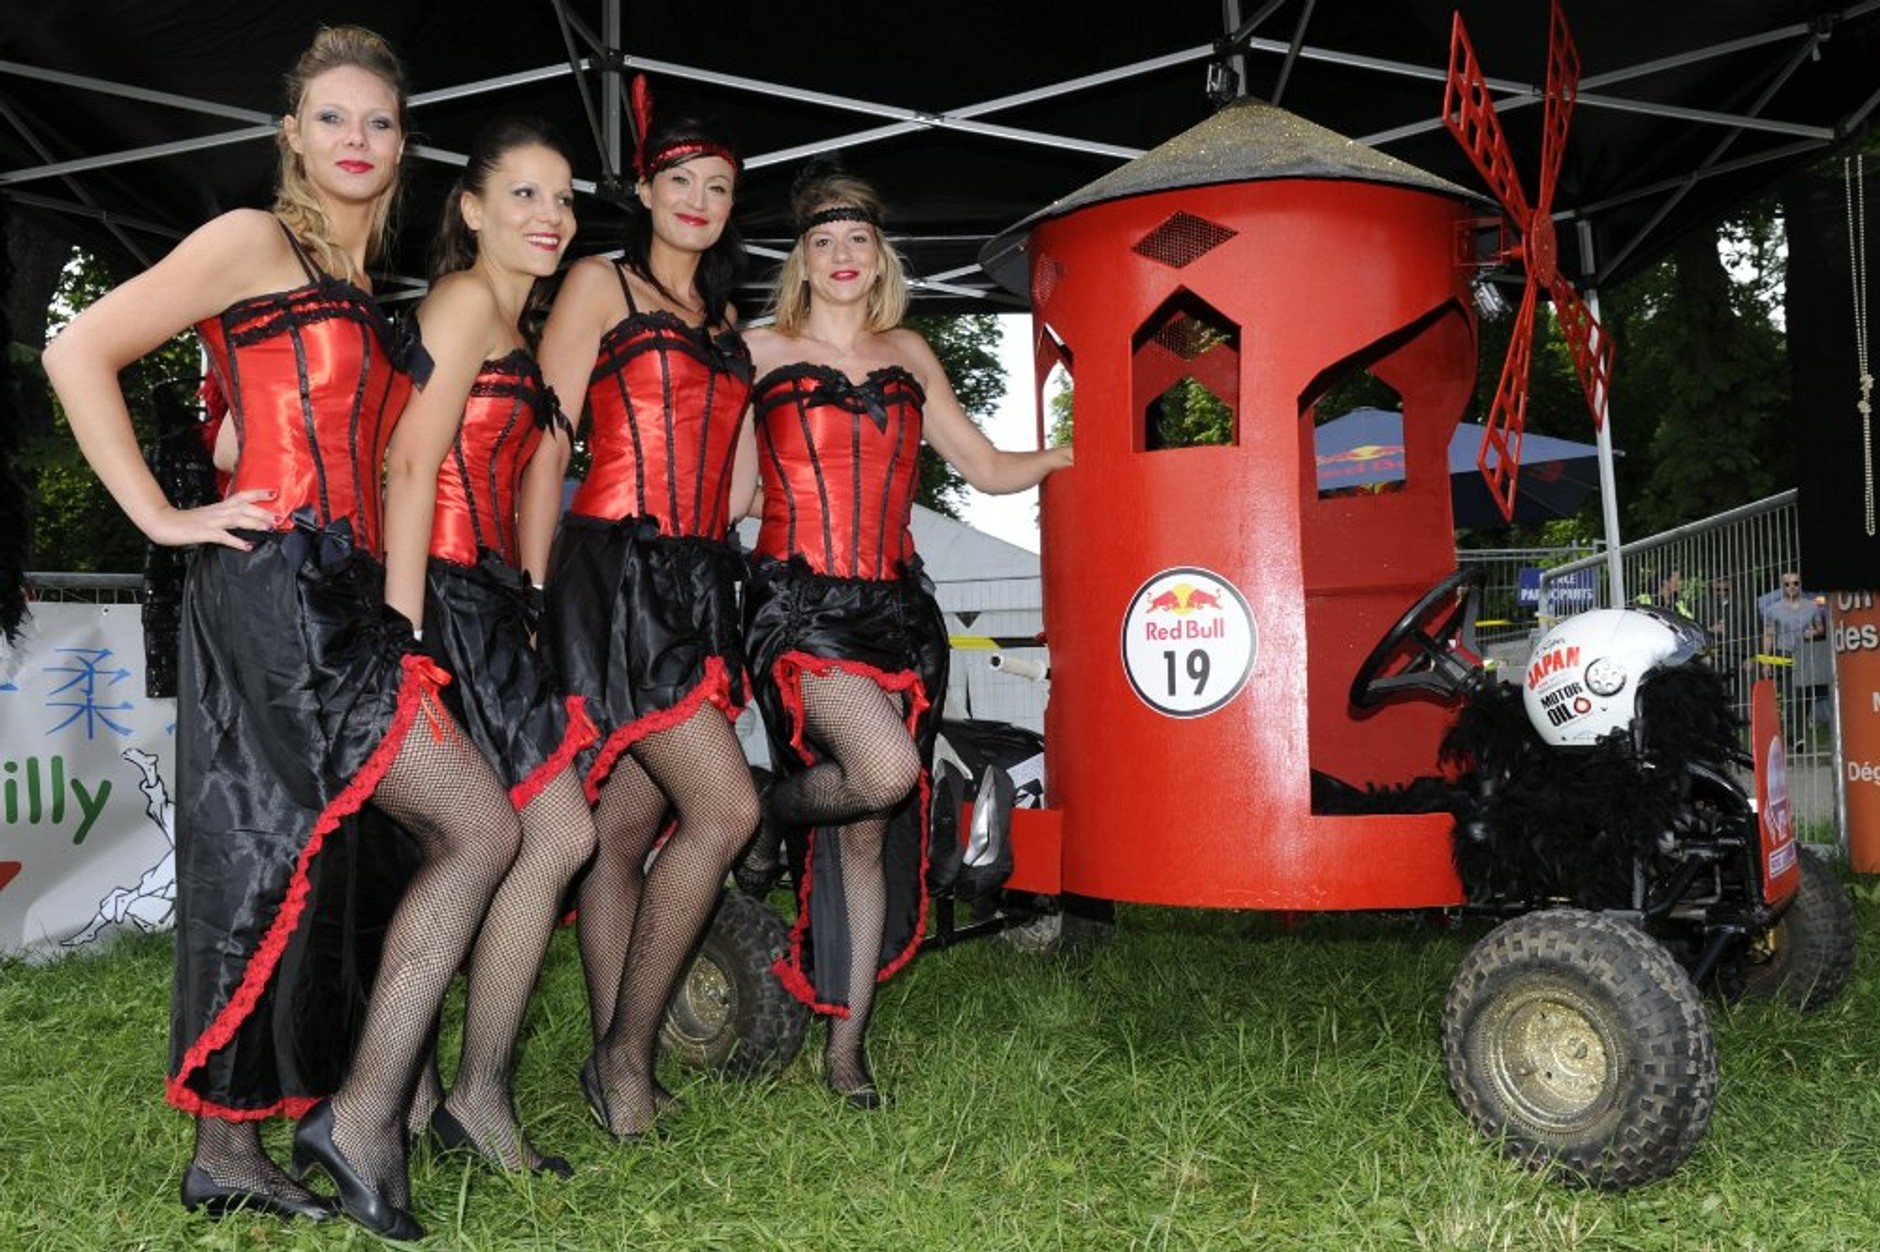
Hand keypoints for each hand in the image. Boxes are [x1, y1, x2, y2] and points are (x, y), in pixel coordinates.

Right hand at [142, 487, 277, 549]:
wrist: (163, 522)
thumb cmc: (186, 521)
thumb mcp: (209, 516)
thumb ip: (225, 517)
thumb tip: (242, 520)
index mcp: (220, 506)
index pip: (241, 496)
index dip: (258, 493)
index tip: (274, 492)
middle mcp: (218, 511)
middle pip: (244, 507)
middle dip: (262, 511)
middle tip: (279, 517)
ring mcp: (211, 521)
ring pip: (236, 519)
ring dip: (254, 523)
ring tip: (269, 528)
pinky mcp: (204, 533)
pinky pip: (223, 536)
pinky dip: (236, 541)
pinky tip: (247, 546)